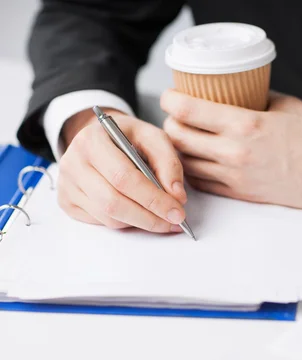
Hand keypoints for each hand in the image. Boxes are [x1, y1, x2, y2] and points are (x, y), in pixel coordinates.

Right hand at [57, 108, 187, 231]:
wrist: (100, 137)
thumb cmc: (129, 137)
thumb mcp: (153, 137)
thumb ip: (169, 164)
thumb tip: (177, 197)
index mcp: (92, 140)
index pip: (123, 178)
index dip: (153, 199)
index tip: (177, 211)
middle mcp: (73, 162)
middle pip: (113, 202)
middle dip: (149, 217)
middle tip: (174, 222)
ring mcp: (66, 184)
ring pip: (107, 217)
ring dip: (140, 223)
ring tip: (163, 220)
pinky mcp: (67, 201)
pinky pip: (100, 222)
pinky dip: (125, 223)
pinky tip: (141, 215)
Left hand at [160, 90, 301, 208]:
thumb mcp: (287, 105)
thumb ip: (257, 98)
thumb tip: (239, 92)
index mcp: (245, 125)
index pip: (187, 111)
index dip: (170, 99)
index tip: (170, 95)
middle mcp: (234, 152)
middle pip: (178, 138)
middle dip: (170, 123)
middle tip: (176, 116)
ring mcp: (235, 177)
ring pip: (185, 163)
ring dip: (179, 149)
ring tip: (185, 139)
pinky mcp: (240, 194)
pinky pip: (202, 183)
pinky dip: (193, 170)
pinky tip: (198, 161)